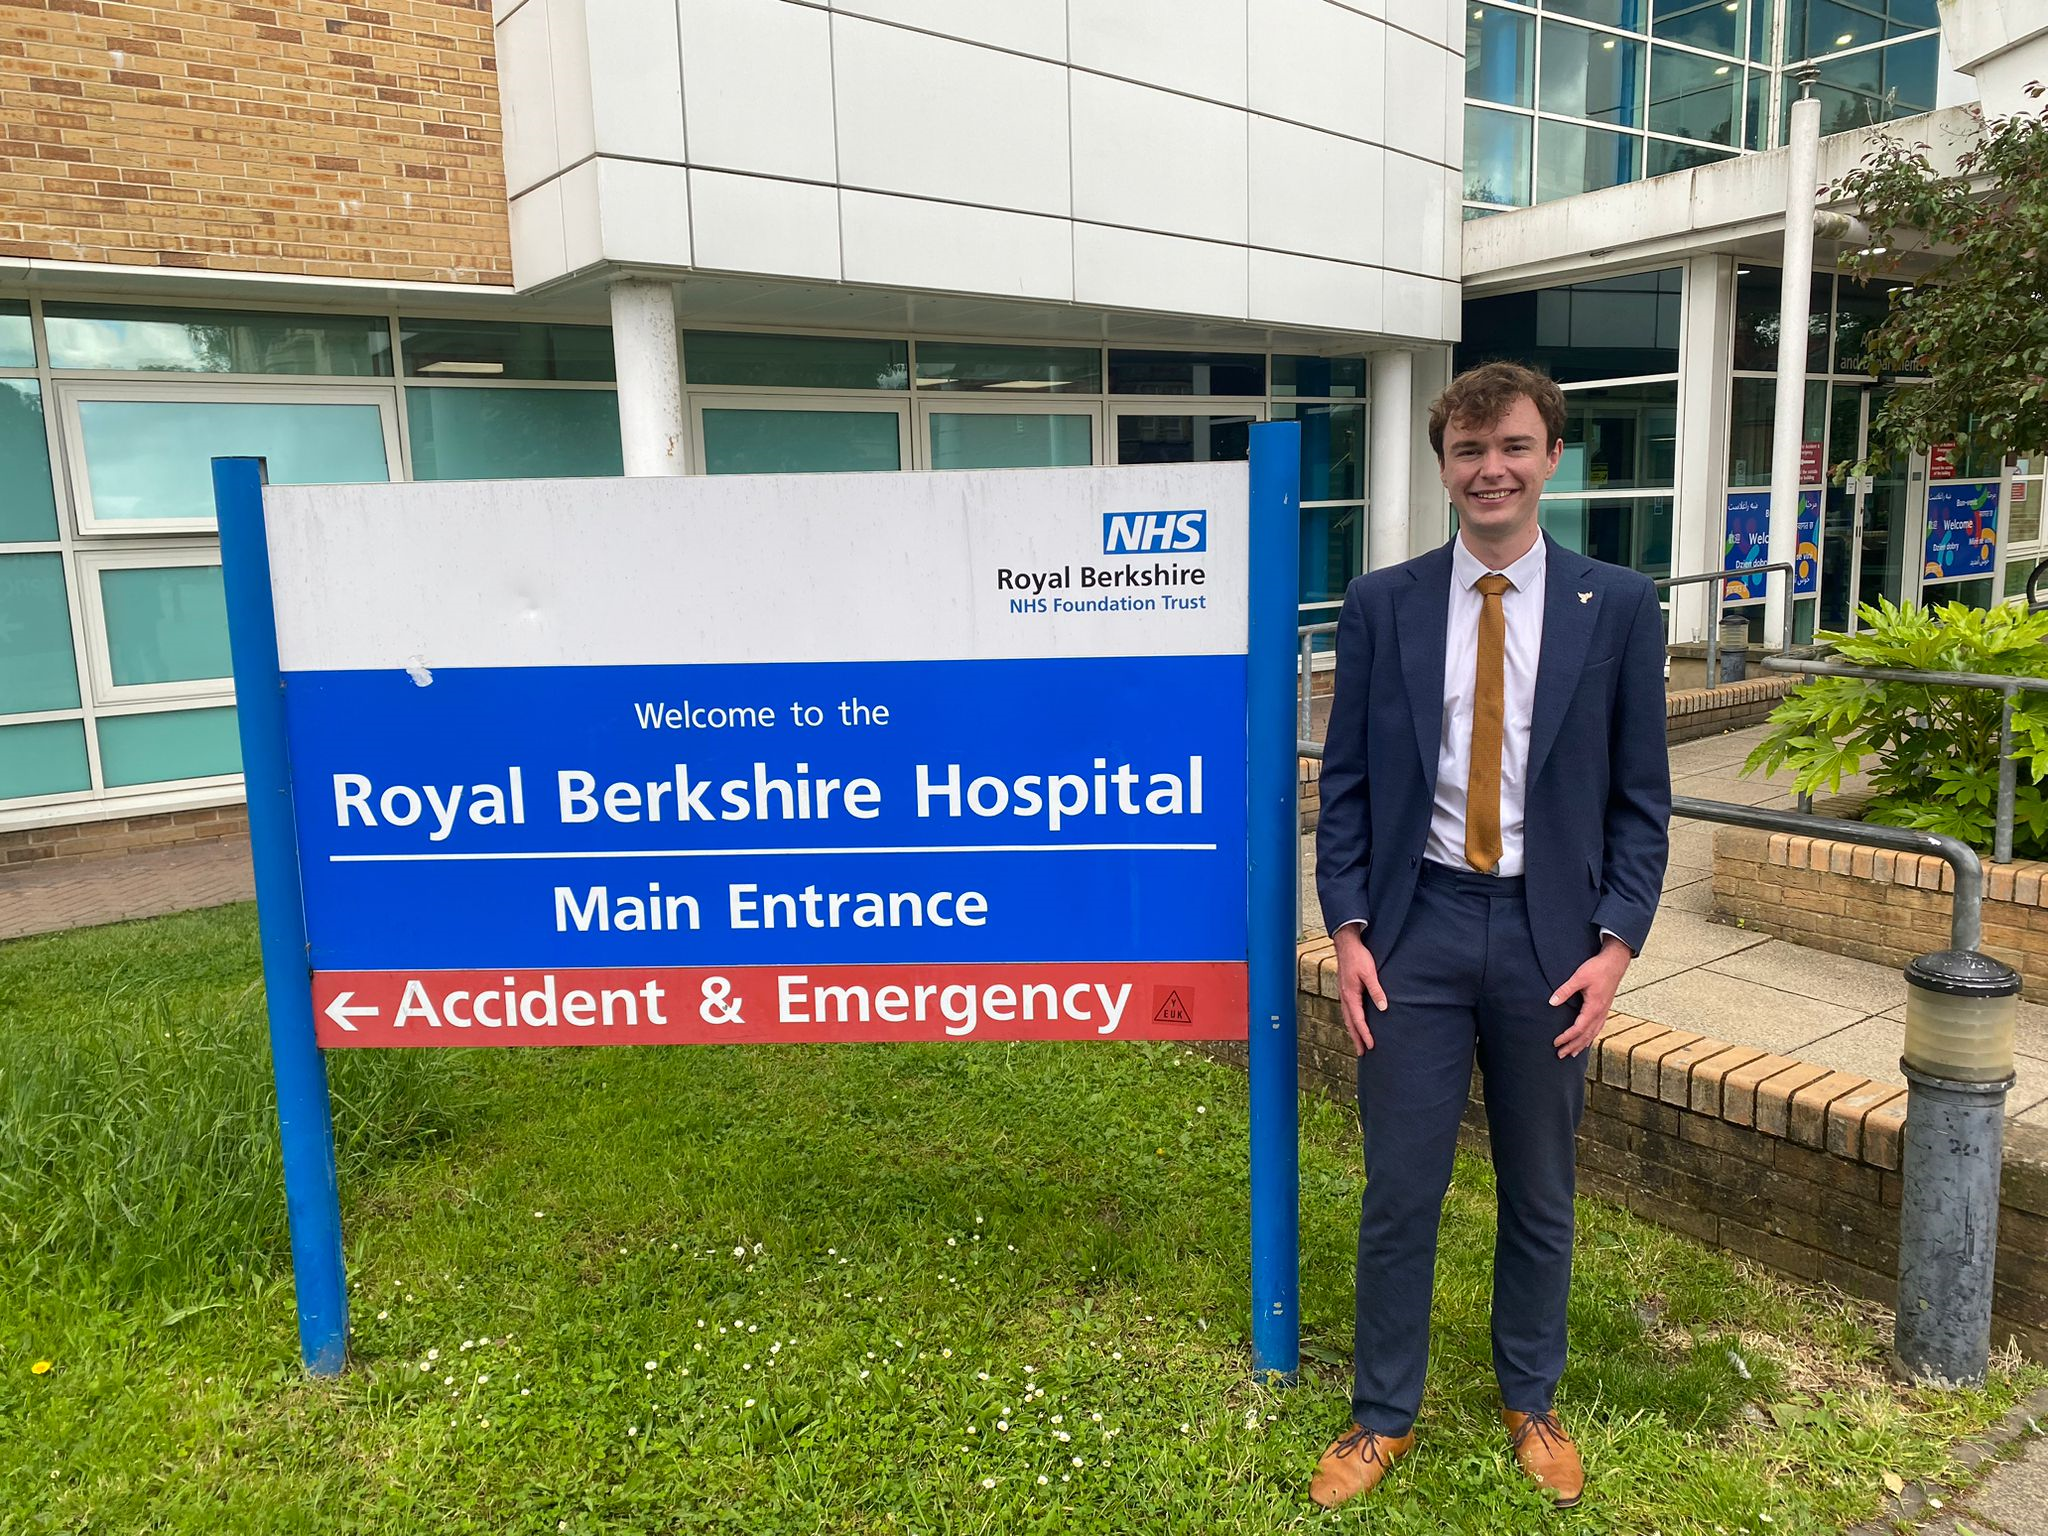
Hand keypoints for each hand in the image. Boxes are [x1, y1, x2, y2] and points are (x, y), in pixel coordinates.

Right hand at [1334, 924, 1387, 1054]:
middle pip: (1350, 1023)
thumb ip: (1376, 990)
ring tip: (1358, 1042)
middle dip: (1356, 1038)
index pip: (1358, 1020)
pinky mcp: (1346, 990)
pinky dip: (1351, 1020)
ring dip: (1353, 1031)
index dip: (1365, 1034)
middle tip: (1361, 1053)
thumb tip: (1383, 1007)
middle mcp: (1345, 997)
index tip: (1371, 1046)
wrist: (1347, 944)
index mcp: (1350, 996)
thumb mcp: (1370, 973)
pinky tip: (1355, 1022)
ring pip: (1348, 1018)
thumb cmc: (1358, 957)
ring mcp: (1344, 994)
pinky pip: (1348, 1010)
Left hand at [1548, 935, 1631, 1058]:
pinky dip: (1590, 1037)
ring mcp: (1604, 1012)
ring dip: (1582, 1044)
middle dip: (1573, 1046)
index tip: (1555, 1043)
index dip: (1566, 1037)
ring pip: (1593, 1033)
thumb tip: (1551, 1002)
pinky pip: (1597, 1028)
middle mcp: (1600, 1013)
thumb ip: (1565, 990)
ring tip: (1572, 1053)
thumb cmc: (1597, 969)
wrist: (1615, 962)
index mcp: (1594, 1008)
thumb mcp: (1579, 977)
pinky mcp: (1604, 1008)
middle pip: (1586, 1036)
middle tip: (1560, 1055)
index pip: (1578, 1029)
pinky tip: (1586, 1040)